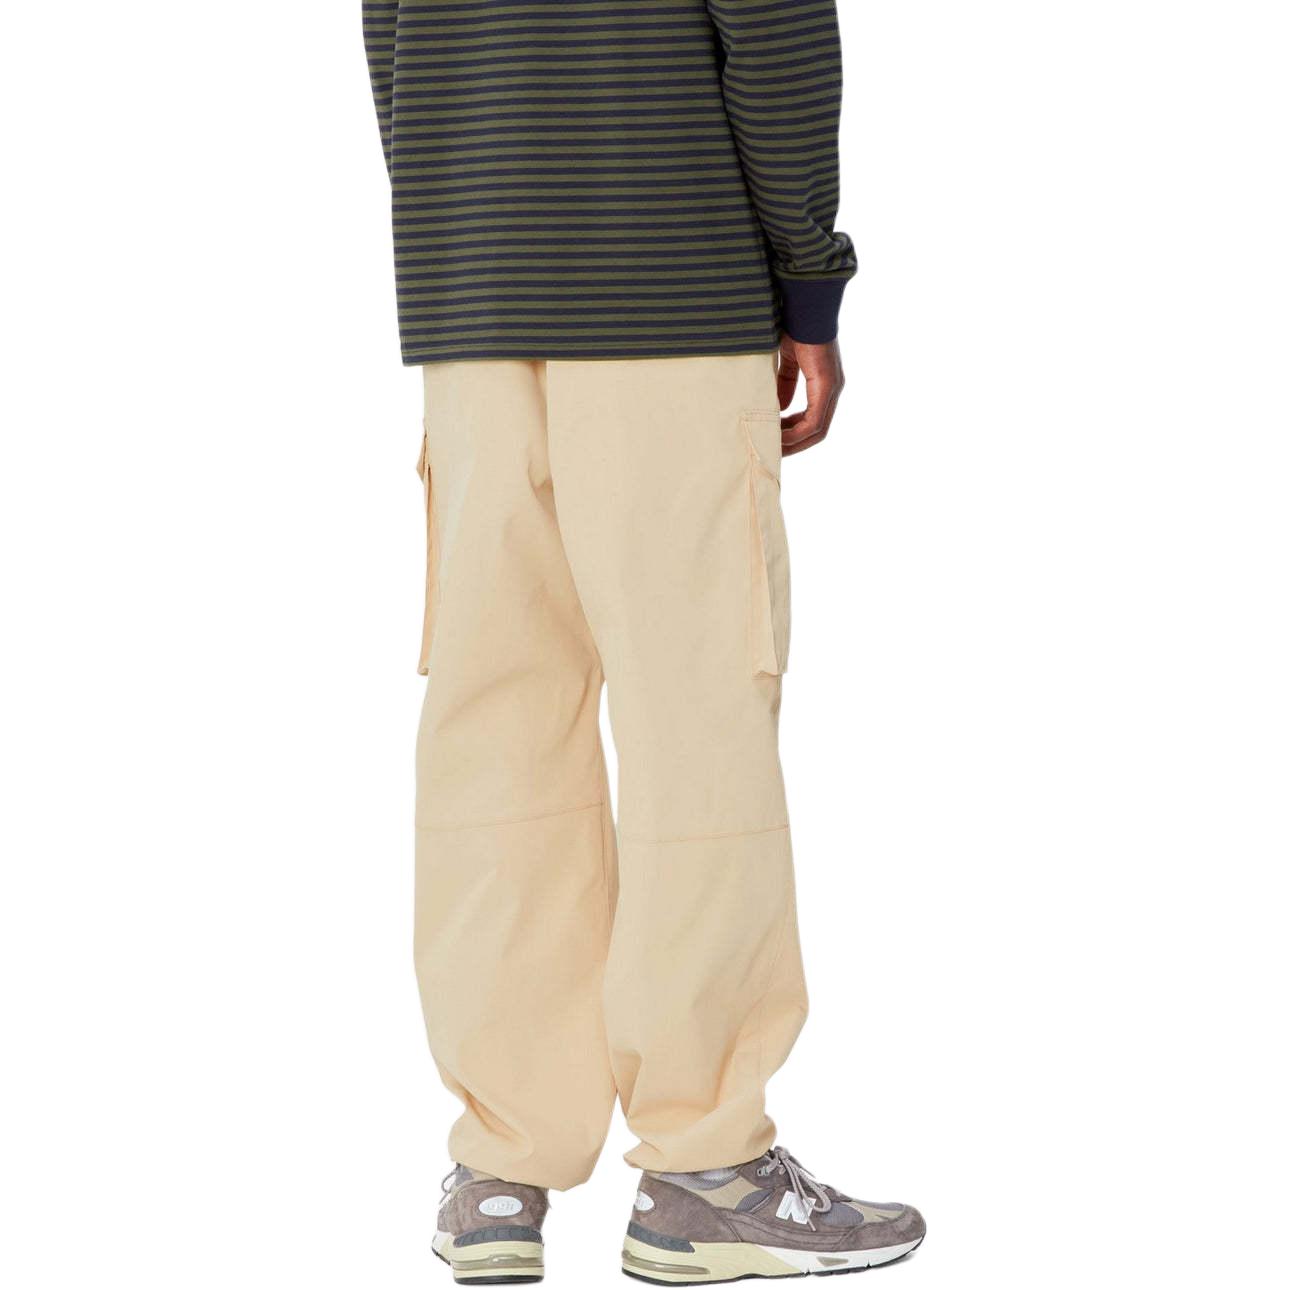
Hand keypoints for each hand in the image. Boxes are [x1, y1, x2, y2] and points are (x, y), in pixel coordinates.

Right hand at [777, 335, 844, 456]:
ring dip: (794, 443)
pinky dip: (796, 434)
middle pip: (817, 431)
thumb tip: (780, 407)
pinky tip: (779, 437)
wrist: (802, 305)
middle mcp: (832, 388)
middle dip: (794, 444)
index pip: (813, 419)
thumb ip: (785, 383)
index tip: (774, 438)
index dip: (793, 433)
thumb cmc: (794, 325)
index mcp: (824, 382)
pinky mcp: (826, 385)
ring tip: (773, 448)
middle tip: (772, 451)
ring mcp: (832, 388)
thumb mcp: (787, 360)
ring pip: (816, 431)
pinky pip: (814, 422)